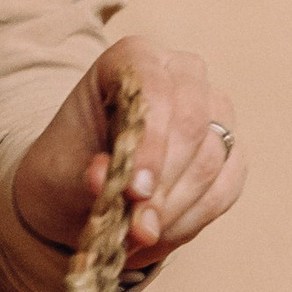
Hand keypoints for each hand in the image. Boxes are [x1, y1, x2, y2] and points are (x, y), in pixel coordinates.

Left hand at [12, 37, 244, 271]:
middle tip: (136, 225)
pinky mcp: (229, 150)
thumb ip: (92, 177)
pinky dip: (193, 218)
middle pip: (191, 122)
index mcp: (132, 58)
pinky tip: (161, 232)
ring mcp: (212, 109)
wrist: (77, 195)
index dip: (149, 141)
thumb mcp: (62, 172)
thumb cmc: (67, 171)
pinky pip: (225, 187)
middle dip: (164, 181)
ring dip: (174, 206)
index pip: (154, 87)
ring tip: (138, 232)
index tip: (134, 191)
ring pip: (211, 159)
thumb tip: (127, 190)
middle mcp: (180, 73)